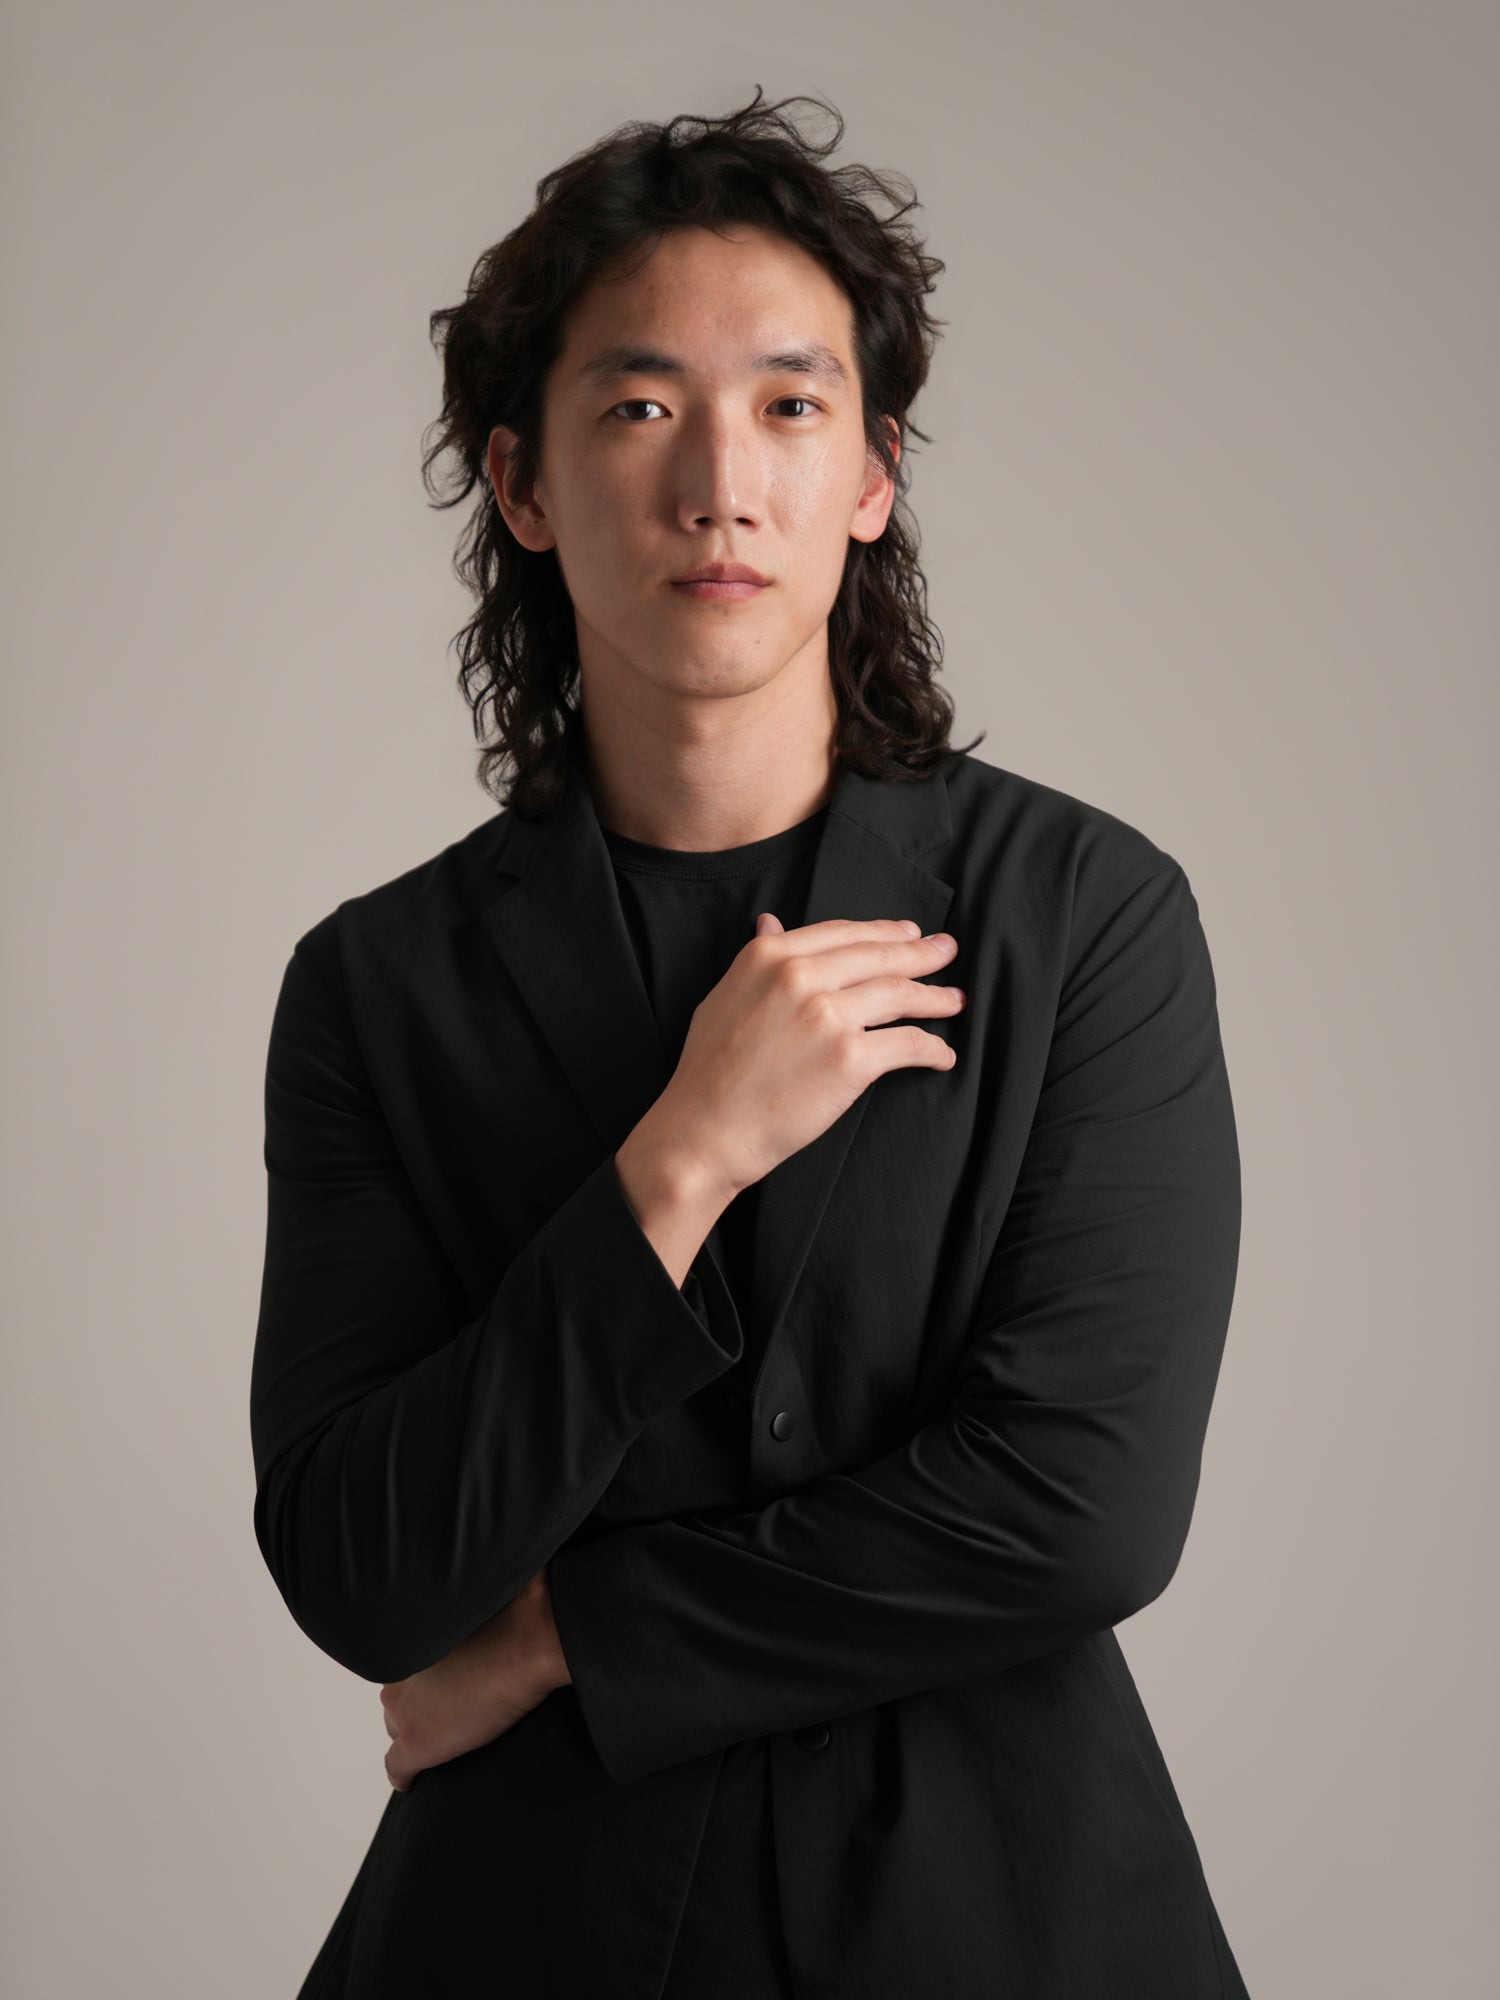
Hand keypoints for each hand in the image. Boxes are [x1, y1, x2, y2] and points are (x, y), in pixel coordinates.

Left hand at [380, 1567, 569, 1791]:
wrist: (528, 1639)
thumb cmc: (517, 1615)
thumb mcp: (484, 1608)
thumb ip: (469, 1617)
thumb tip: (486, 1604)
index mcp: (414, 1639)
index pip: (409, 1668)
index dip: (428, 1680)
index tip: (448, 1684)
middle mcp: (400, 1672)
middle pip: (399, 1698)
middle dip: (419, 1705)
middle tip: (452, 1711)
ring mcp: (404, 1710)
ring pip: (398, 1728)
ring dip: (417, 1733)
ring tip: (444, 1741)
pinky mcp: (416, 1743)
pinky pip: (396, 1768)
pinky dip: (404, 1777)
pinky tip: (412, 1782)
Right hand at [652, 910, 964, 1198]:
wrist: (704, 1131)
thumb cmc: (709, 1073)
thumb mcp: (724, 997)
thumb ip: (757, 959)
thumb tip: (771, 922)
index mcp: (768, 956)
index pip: (843, 933)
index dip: (883, 932)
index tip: (909, 933)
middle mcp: (799, 976)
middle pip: (878, 957)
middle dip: (920, 954)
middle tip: (946, 952)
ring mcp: (826, 1015)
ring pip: (900, 995)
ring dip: (934, 998)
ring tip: (953, 1001)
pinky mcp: (849, 1058)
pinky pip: (908, 1044)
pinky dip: (932, 1050)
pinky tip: (942, 1054)